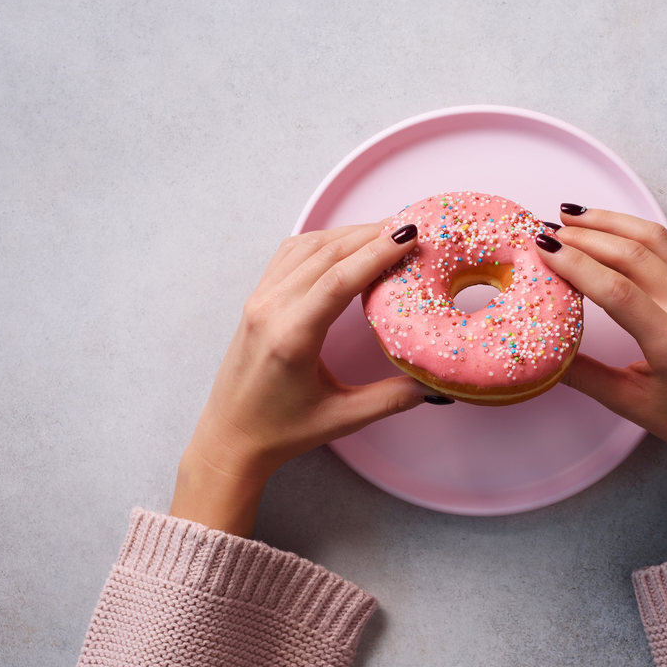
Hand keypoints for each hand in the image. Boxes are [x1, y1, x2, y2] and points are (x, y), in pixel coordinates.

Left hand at [170, 221, 435, 535]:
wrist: (229, 437)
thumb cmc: (281, 432)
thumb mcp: (342, 418)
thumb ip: (392, 399)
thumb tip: (437, 387)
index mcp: (291, 338)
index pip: (339, 279)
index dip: (376, 252)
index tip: (410, 235)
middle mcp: (270, 310)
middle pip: (327, 254)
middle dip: (371, 235)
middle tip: (411, 228)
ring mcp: (259, 300)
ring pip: (307, 247)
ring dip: (348, 234)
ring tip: (386, 232)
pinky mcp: (256, 298)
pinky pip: (291, 254)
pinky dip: (324, 241)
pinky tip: (347, 243)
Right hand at [537, 207, 666, 547]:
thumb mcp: (628, 403)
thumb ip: (581, 374)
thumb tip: (538, 349)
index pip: (617, 291)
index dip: (576, 264)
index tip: (542, 248)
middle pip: (633, 256)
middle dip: (585, 237)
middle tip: (545, 229)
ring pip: (654, 241)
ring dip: (610, 223)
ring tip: (571, 214)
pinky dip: (634, 230)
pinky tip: (608, 226)